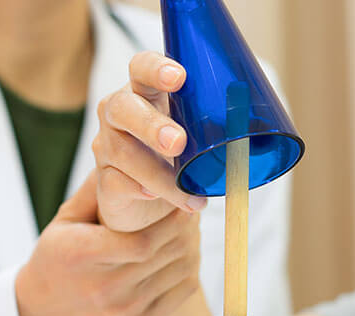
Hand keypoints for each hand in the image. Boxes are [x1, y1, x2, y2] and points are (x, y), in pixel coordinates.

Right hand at [16, 173, 200, 315]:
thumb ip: (95, 190)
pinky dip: (189, 270)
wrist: (44, 311)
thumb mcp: (65, 219)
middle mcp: (105, 289)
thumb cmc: (57, 255)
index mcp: (84, 258)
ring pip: (178, 272)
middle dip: (185, 228)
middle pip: (165, 255)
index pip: (143, 241)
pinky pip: (180, 293)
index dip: (171, 221)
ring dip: (191, 246)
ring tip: (190, 227)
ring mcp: (123, 312)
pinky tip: (184, 252)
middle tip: (192, 206)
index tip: (182, 199)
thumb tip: (125, 151)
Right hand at [93, 51, 206, 232]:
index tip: (179, 77)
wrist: (152, 208)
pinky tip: (155, 196)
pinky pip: (116, 182)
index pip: (141, 68)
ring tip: (187, 194)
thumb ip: (213, 130)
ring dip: (158, 174)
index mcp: (145, 92)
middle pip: (122, 107)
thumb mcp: (198, 139)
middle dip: (151, 124)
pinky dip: (140, 190)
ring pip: (123, 152)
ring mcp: (107, 146)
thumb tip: (249, 137)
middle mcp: (119, 114)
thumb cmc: (178, 161)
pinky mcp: (105, 180)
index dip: (156, 68)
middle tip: (177, 143)